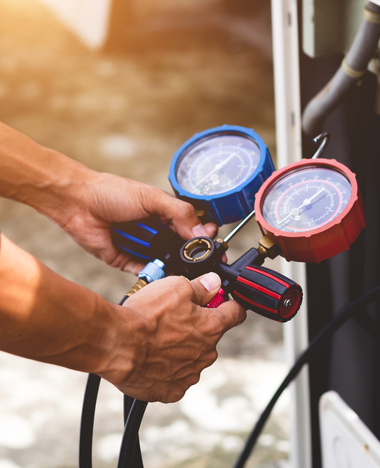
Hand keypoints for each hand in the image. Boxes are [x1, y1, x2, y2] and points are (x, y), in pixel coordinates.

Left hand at [57, 172, 217, 274]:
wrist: (77, 202)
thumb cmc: (112, 192)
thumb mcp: (152, 198)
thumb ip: (180, 213)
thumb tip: (203, 232)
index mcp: (167, 215)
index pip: (195, 229)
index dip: (205, 237)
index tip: (213, 245)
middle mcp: (158, 233)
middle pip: (184, 250)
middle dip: (193, 256)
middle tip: (202, 261)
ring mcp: (143, 248)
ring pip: (167, 263)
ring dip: (175, 267)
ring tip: (183, 269)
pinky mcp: (127, 261)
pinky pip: (146, 272)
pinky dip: (154, 275)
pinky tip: (162, 275)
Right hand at [101, 272, 245, 402]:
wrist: (116, 345)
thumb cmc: (145, 316)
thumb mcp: (176, 287)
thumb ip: (201, 286)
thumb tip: (214, 283)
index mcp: (212, 327)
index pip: (235, 314)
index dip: (228, 305)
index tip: (221, 303)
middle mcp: (206, 354)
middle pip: (209, 337)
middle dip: (196, 329)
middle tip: (172, 321)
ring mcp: (190, 375)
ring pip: (191, 359)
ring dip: (180, 351)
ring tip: (155, 341)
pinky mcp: (171, 391)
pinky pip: (174, 379)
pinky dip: (165, 371)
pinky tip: (151, 361)